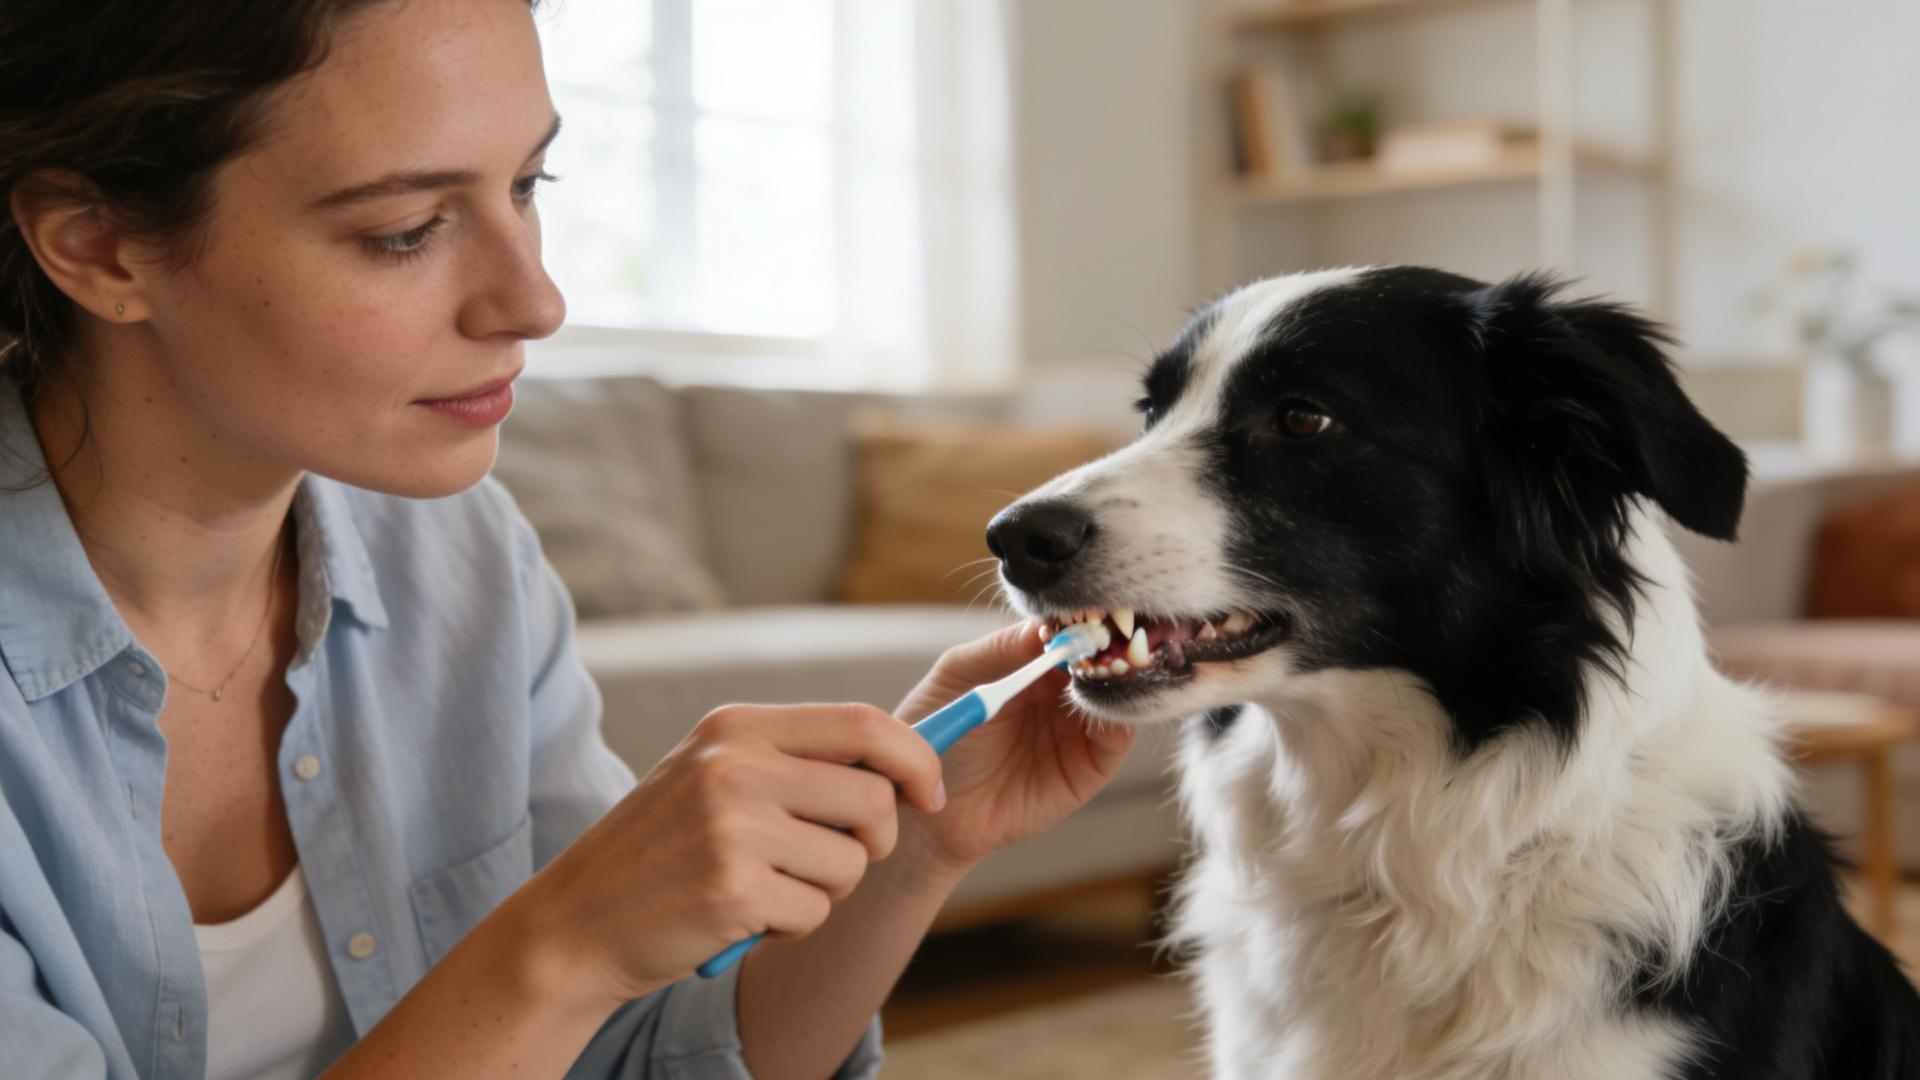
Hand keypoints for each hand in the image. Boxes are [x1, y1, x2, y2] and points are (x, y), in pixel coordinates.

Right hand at [500, 703, 943, 1007]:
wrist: (575, 922)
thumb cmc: (662, 851)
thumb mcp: (715, 776)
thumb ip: (797, 762)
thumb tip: (906, 766)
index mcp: (736, 727)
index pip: (863, 723)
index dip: (915, 759)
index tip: (931, 793)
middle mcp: (734, 766)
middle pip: (873, 799)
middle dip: (874, 842)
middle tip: (835, 861)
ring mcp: (731, 828)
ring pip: (850, 863)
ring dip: (825, 890)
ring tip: (766, 887)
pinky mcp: (732, 891)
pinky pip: (815, 913)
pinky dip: (791, 927)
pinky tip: (743, 917)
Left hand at [892, 621, 1134, 873]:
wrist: (928, 806)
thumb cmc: (936, 736)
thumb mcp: (959, 675)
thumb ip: (1002, 648)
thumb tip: (1046, 623)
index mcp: (1031, 664)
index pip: (1070, 630)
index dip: (1082, 617)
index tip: (1090, 604)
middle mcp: (1060, 692)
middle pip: (1103, 657)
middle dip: (1111, 640)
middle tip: (1109, 629)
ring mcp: (1078, 729)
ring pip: (1118, 692)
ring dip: (1121, 673)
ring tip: (1107, 661)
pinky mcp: (1089, 768)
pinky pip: (1117, 735)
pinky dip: (1120, 712)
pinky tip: (1102, 697)